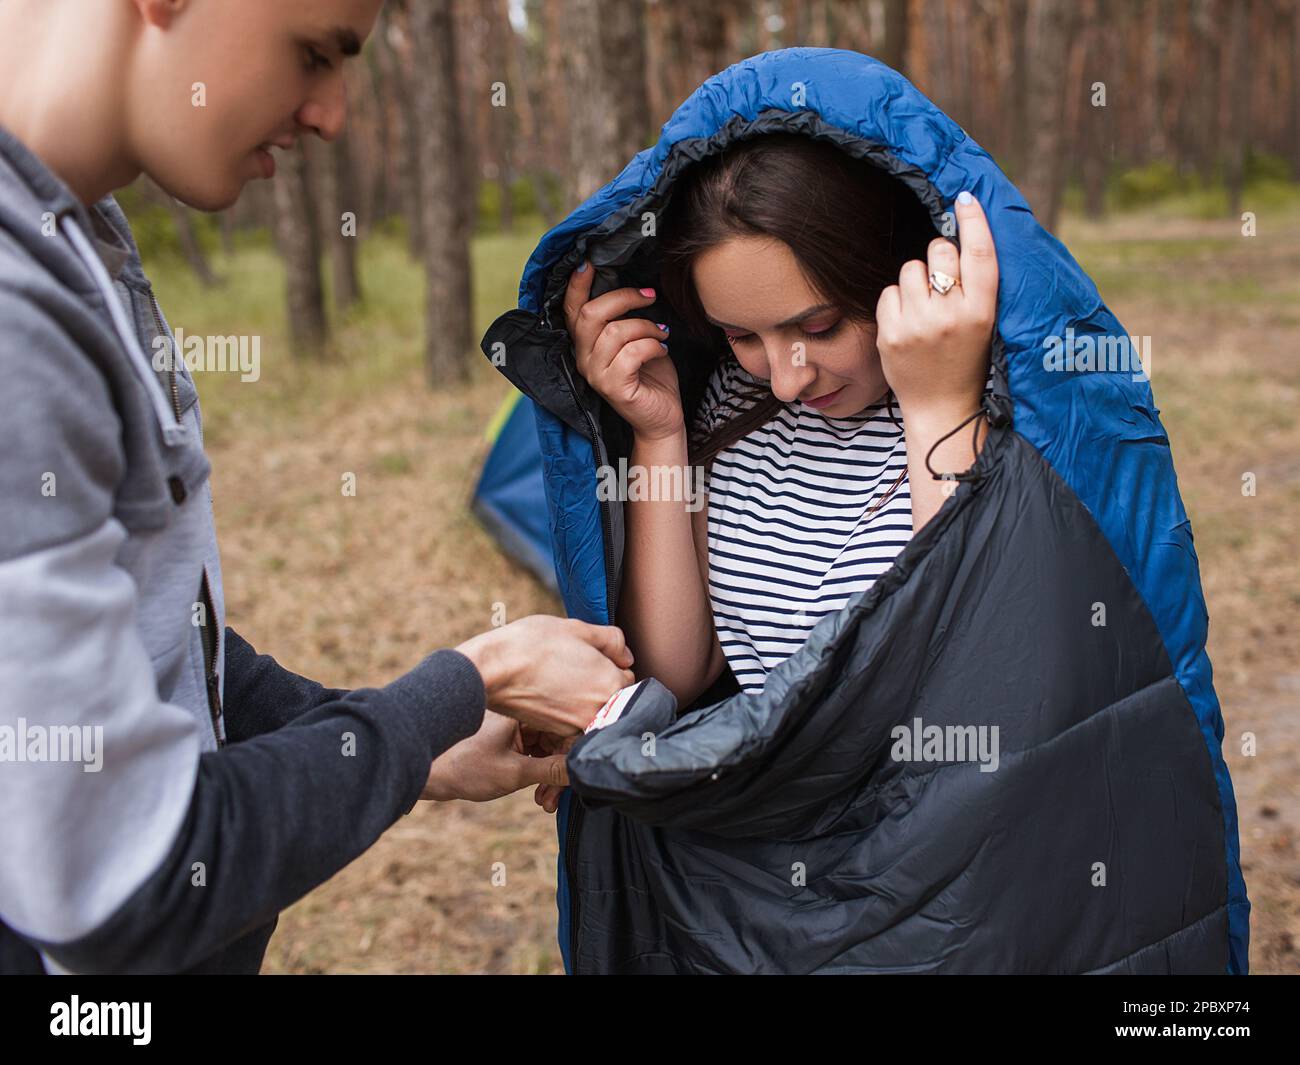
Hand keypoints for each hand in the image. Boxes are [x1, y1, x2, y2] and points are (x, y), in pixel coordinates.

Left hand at [421, 710, 568, 801]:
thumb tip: (582, 769)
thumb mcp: (514, 773)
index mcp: (523, 711)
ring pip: (548, 749)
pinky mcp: (511, 738)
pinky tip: (537, 794)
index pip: (565, 728)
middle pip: (558, 740)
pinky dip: (538, 772)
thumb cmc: (465, 767)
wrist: (428, 773)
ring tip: (543, 802)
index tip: (568, 783)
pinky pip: (536, 753)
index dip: (571, 757)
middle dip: (558, 773)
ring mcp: (516, 726)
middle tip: (553, 800)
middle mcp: (522, 714)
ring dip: (549, 776)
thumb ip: (551, 771)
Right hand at [456, 615, 634, 734]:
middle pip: (613, 698)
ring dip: (584, 699)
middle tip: (577, 668)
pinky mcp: (558, 732)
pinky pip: (574, 721)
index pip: (628, 679)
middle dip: (601, 684)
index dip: (612, 665)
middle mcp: (599, 709)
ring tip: (561, 679)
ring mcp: (578, 725)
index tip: (594, 659)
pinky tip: (550, 692)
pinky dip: (568, 710)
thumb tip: (625, 656)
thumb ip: (610, 640)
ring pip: (593, 711)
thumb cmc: (531, 645)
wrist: (493, 671)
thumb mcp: (576, 628)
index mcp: (609, 683)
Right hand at [563, 263, 683, 441]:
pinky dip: (653, 345)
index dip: (577, 285)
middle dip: (623, 297)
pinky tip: (662, 349)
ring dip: (646, 326)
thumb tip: (634, 285)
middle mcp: (583, 359)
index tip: (589, 261)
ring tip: (662, 333)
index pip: (571, 309)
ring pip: (616, 332)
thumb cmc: (650, 375)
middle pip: (591, 314)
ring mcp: (596, 375)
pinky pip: (632, 353)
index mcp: (584, 344)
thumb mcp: (636, 338)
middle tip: (650, 296)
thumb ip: (624, 317)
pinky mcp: (614, 388)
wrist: (662, 417)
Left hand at [875, 190, 997, 420]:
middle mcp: (952, 316)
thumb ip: (975, 286)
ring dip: (915, 281)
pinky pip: (888, 291)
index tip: (965, 198)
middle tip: (942, 285)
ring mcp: (919, 326)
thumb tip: (957, 234)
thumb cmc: (964, 359)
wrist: (942, 407)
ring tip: (923, 309)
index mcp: (983, 311)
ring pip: (910, 269)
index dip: (974, 221)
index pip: (980, 254)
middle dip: (938, 258)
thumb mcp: (983, 323)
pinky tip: (906, 322)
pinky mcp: (891, 335)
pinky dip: (895, 301)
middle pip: (939, 252)